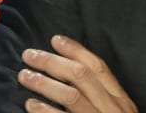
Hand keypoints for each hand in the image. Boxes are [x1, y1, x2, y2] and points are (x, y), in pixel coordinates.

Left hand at [19, 35, 137, 112]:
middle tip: (29, 55)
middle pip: (80, 76)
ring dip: (44, 83)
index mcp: (122, 101)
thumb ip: (105, 98)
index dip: (76, 50)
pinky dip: (45, 112)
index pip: (98, 68)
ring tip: (24, 76)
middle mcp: (112, 110)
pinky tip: (30, 105)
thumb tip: (74, 73)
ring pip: (70, 96)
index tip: (55, 39)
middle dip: (52, 62)